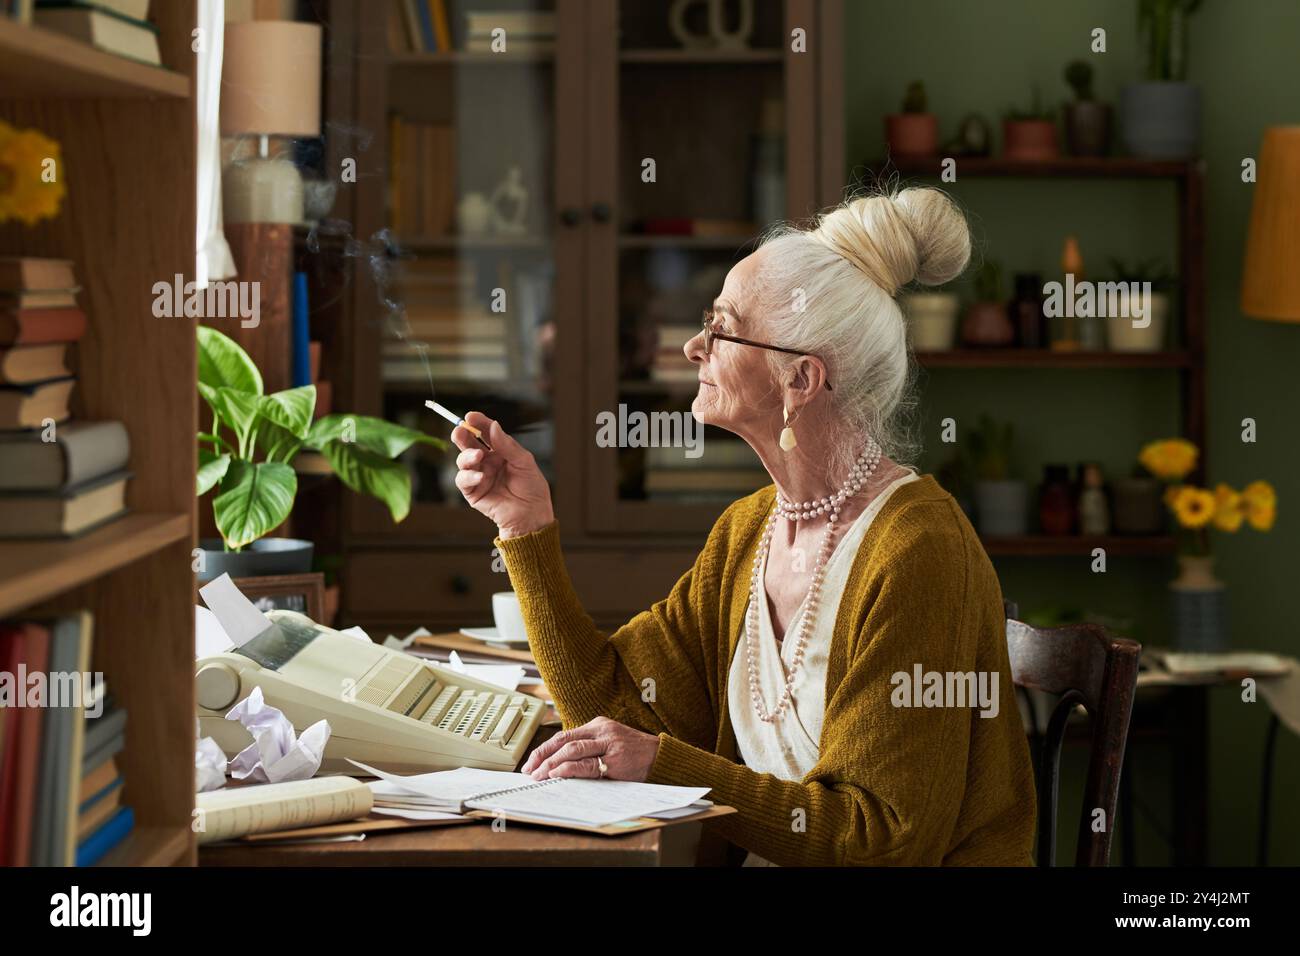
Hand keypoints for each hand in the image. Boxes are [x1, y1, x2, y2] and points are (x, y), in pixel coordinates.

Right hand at [452, 412, 554, 538]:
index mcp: (500, 452)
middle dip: (462, 436)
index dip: (478, 423)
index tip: (470, 416)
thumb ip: (507, 445)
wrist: (532, 515)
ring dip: (467, 456)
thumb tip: (493, 426)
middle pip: (469, 444)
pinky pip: (463, 480)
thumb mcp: (525, 462)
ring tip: (478, 455)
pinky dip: (469, 476)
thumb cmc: (532, 488)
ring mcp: (479, 476)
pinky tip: (479, 476)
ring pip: (463, 461)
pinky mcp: (473, 493)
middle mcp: (487, 462)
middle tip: (460, 431)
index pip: (486, 433)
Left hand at [520, 717, 660, 782]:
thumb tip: (559, 762)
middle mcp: (601, 731)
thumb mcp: (610, 741)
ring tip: (539, 775)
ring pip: (572, 750)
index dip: (544, 748)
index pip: (564, 735)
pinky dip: (568, 769)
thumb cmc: (634, 752)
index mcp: (598, 725)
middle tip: (530, 770)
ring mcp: (608, 744)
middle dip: (542, 756)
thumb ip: (589, 746)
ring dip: (551, 763)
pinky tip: (557, 774)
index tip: (531, 761)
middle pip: (563, 741)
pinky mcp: (615, 760)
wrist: (660, 756)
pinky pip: (587, 765)